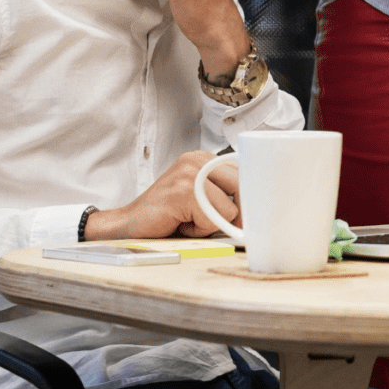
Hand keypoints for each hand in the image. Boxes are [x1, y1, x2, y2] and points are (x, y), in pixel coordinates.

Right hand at [84, 151, 239, 239]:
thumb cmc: (168, 217)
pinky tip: (181, 223)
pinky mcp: (183, 190)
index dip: (248, 198)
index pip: (245, 173)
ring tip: (189, 220)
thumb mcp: (202, 200)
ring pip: (230, 207)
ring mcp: (190, 173)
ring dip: (211, 223)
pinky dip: (199, 229)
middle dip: (235, 214)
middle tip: (215, 224)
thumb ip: (226, 197)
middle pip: (244, 188)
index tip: (246, 214)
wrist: (127, 226)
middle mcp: (198, 160)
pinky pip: (213, 217)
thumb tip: (260, 210)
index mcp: (205, 159)